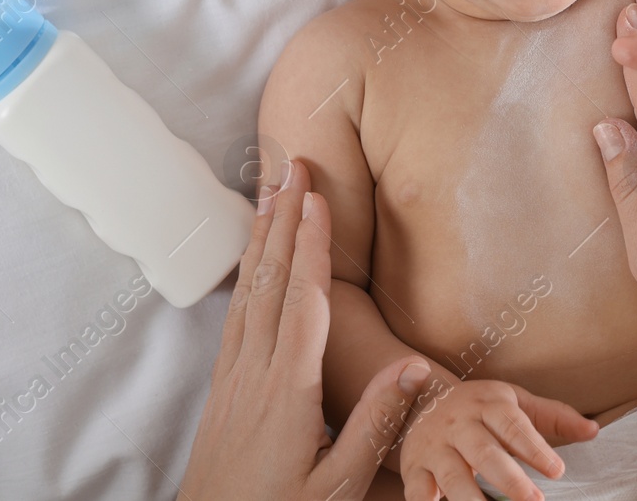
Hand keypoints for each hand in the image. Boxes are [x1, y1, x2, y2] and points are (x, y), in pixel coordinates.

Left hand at [180, 158, 431, 500]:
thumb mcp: (339, 486)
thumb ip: (376, 424)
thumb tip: (413, 367)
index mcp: (289, 392)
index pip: (304, 302)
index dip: (313, 246)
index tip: (317, 198)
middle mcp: (255, 373)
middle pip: (271, 281)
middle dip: (285, 220)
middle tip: (294, 167)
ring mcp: (233, 379)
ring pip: (249, 292)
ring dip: (262, 238)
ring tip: (271, 192)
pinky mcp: (223, 389)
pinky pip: (236, 316)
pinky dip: (246, 276)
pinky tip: (252, 261)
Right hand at [397, 378, 597, 500]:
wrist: (422, 398)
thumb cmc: (480, 408)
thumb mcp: (515, 403)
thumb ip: (553, 417)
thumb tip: (593, 431)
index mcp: (488, 404)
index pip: (514, 426)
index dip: (535, 449)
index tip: (557, 472)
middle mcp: (459, 423)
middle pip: (485, 452)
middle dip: (509, 479)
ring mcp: (434, 446)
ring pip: (453, 475)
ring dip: (472, 499)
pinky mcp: (413, 467)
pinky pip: (418, 490)